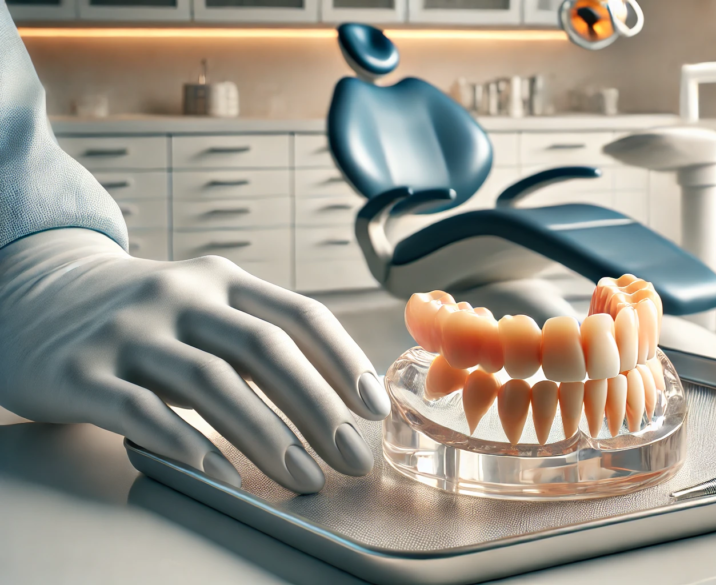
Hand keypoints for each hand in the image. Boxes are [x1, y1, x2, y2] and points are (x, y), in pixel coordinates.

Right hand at [0, 228, 389, 493]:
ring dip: (266, 436)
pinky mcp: (81, 371)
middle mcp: (180, 295)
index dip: (344, 361)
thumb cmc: (144, 315)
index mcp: (221, 278)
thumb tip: (336, 400)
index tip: (374, 409)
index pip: (299, 314)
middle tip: (351, 459)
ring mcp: (129, 331)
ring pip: (212, 383)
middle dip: (318, 409)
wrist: (33, 294)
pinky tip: (222, 476)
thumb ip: (256, 336)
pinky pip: (143, 412)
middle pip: (265, 350)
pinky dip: (188, 445)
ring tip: (302, 479)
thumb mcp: (203, 304)